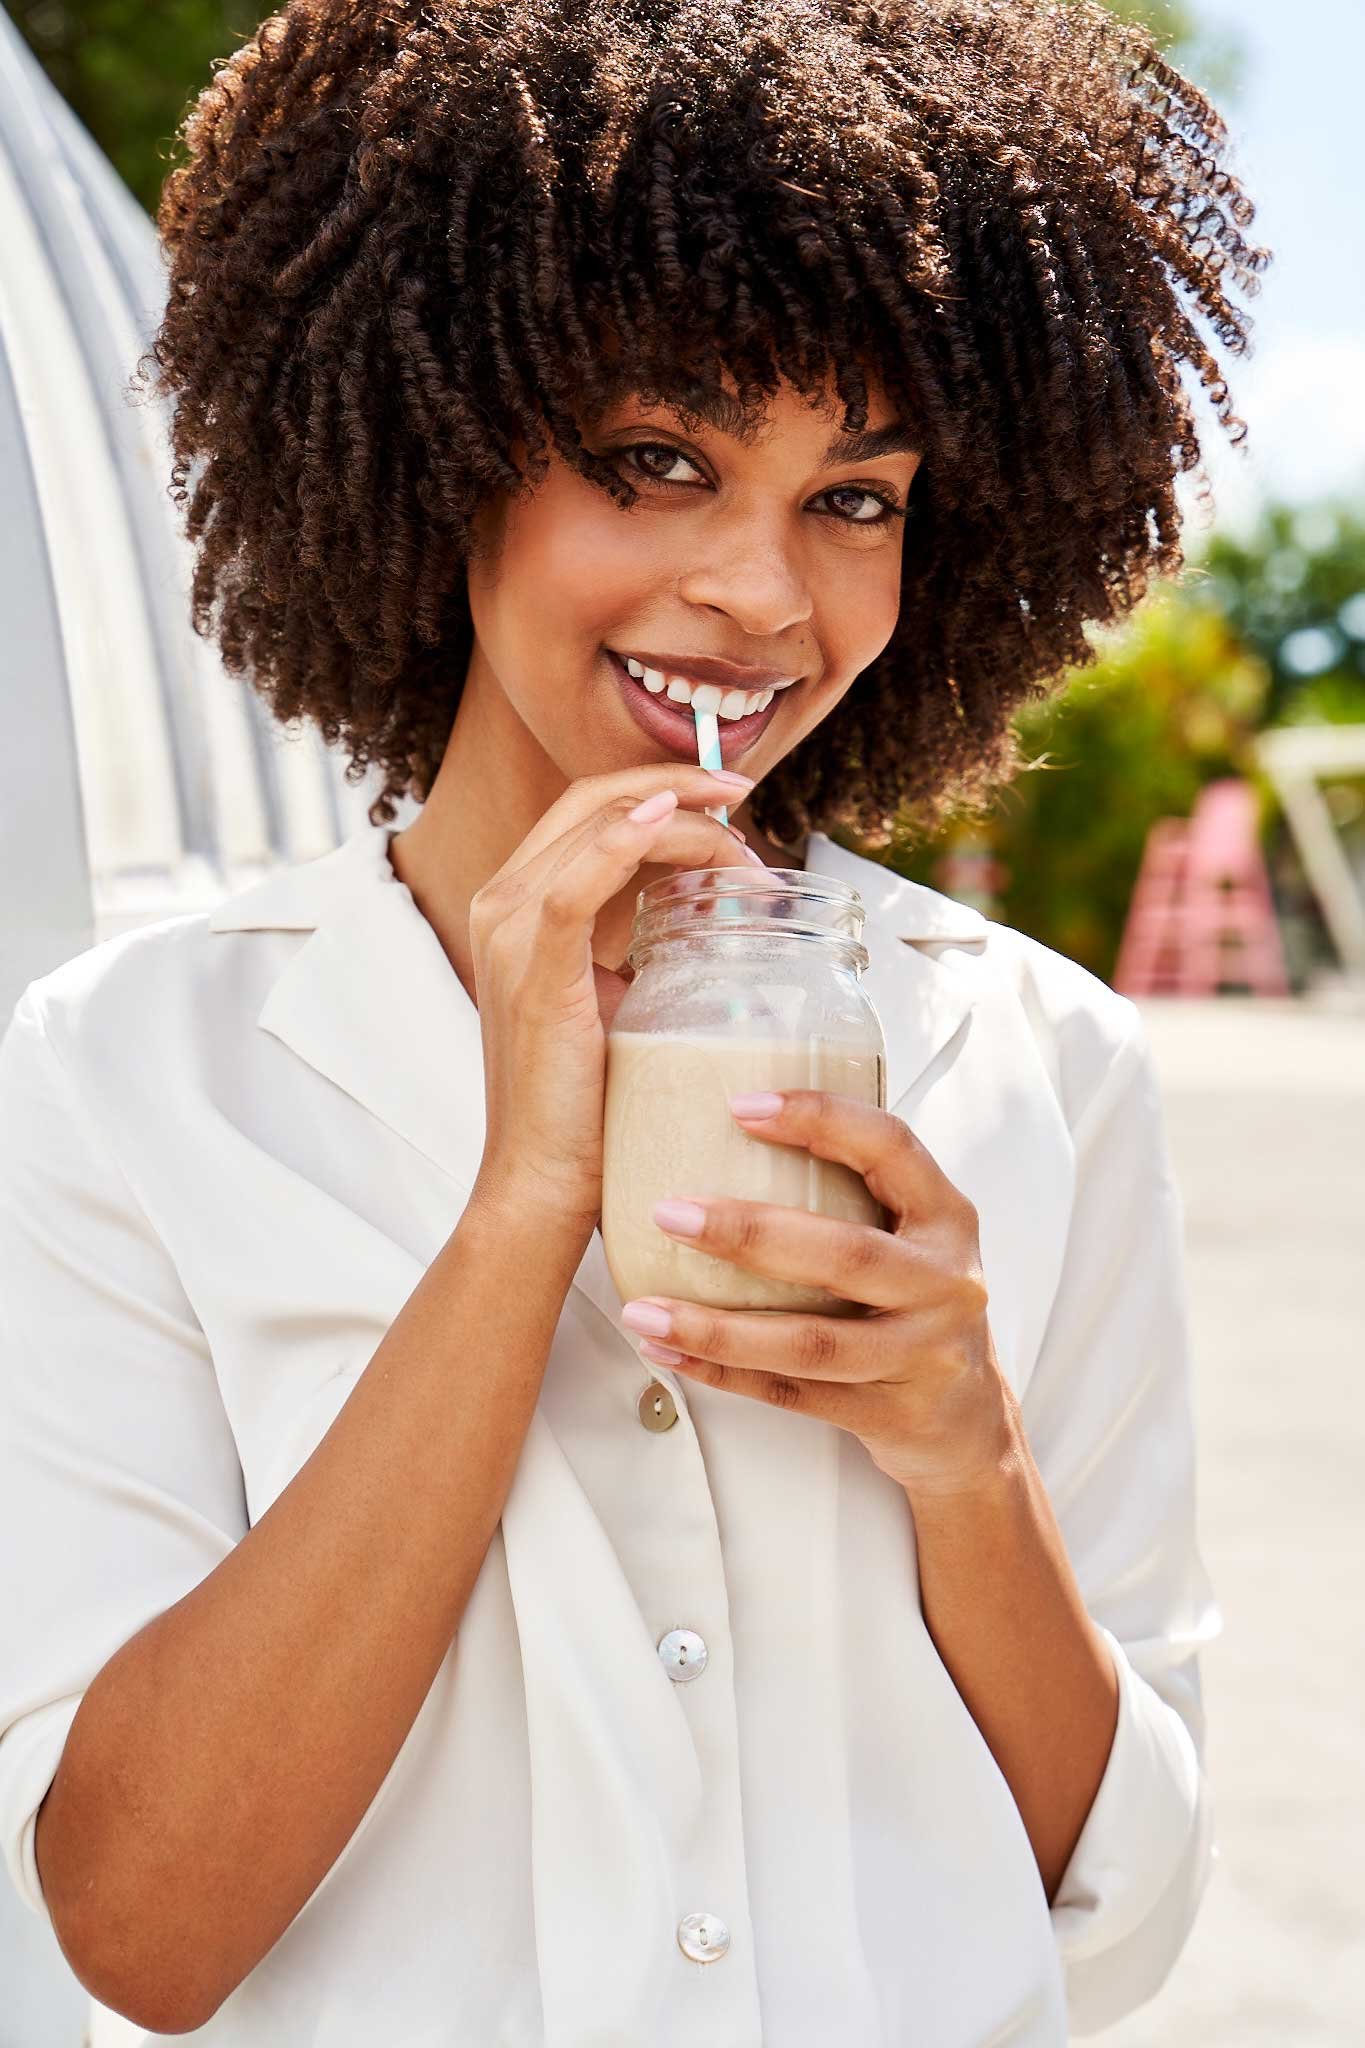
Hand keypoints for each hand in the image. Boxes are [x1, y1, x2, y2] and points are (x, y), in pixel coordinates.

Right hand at [469, 766, 762, 1229]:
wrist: (542, 1181)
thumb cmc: (586, 1102)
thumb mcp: (615, 999)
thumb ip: (638, 947)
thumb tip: (710, 916)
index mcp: (518, 906)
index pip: (591, 808)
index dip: (662, 789)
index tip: (731, 802)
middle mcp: (502, 905)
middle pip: (594, 799)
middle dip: (679, 786)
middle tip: (746, 796)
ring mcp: (510, 934)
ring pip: (599, 828)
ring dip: (682, 823)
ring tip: (743, 847)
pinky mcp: (533, 971)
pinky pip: (576, 882)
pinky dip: (625, 841)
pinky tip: (671, 824)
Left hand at [618, 1089, 1017, 1498]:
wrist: (969, 1420)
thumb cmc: (916, 1306)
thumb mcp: (910, 1238)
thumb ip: (851, 1194)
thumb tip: (726, 1137)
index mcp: (946, 1217)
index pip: (890, 1147)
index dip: (820, 1119)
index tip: (741, 1108)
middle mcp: (944, 1280)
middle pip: (843, 1254)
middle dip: (747, 1233)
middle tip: (669, 1214)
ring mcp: (923, 1353)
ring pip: (811, 1342)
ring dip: (718, 1327)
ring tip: (645, 1312)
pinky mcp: (892, 1413)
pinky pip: (795, 1395)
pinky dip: (726, 1374)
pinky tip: (672, 1354)